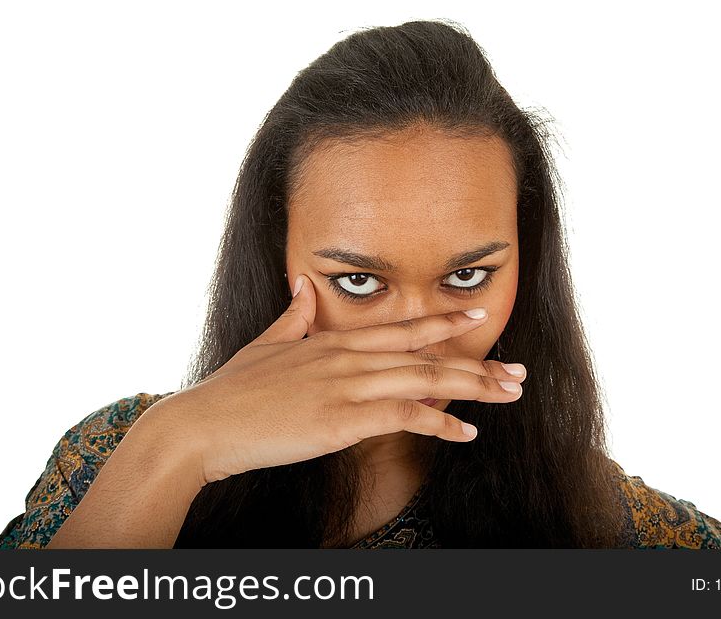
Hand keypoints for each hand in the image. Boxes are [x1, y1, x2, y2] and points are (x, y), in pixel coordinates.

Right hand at [155, 274, 525, 485]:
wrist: (203, 424)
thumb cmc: (233, 390)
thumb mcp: (267, 344)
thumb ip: (294, 316)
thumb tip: (304, 288)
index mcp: (332, 340)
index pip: (401, 327)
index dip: (443, 320)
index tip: (478, 314)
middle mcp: (347, 357)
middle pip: (426, 354)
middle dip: (476, 361)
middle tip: (517, 371)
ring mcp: (346, 387)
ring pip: (424, 380)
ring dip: (473, 388)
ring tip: (509, 395)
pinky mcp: (341, 420)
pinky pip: (403, 417)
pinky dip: (440, 423)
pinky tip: (468, 432)